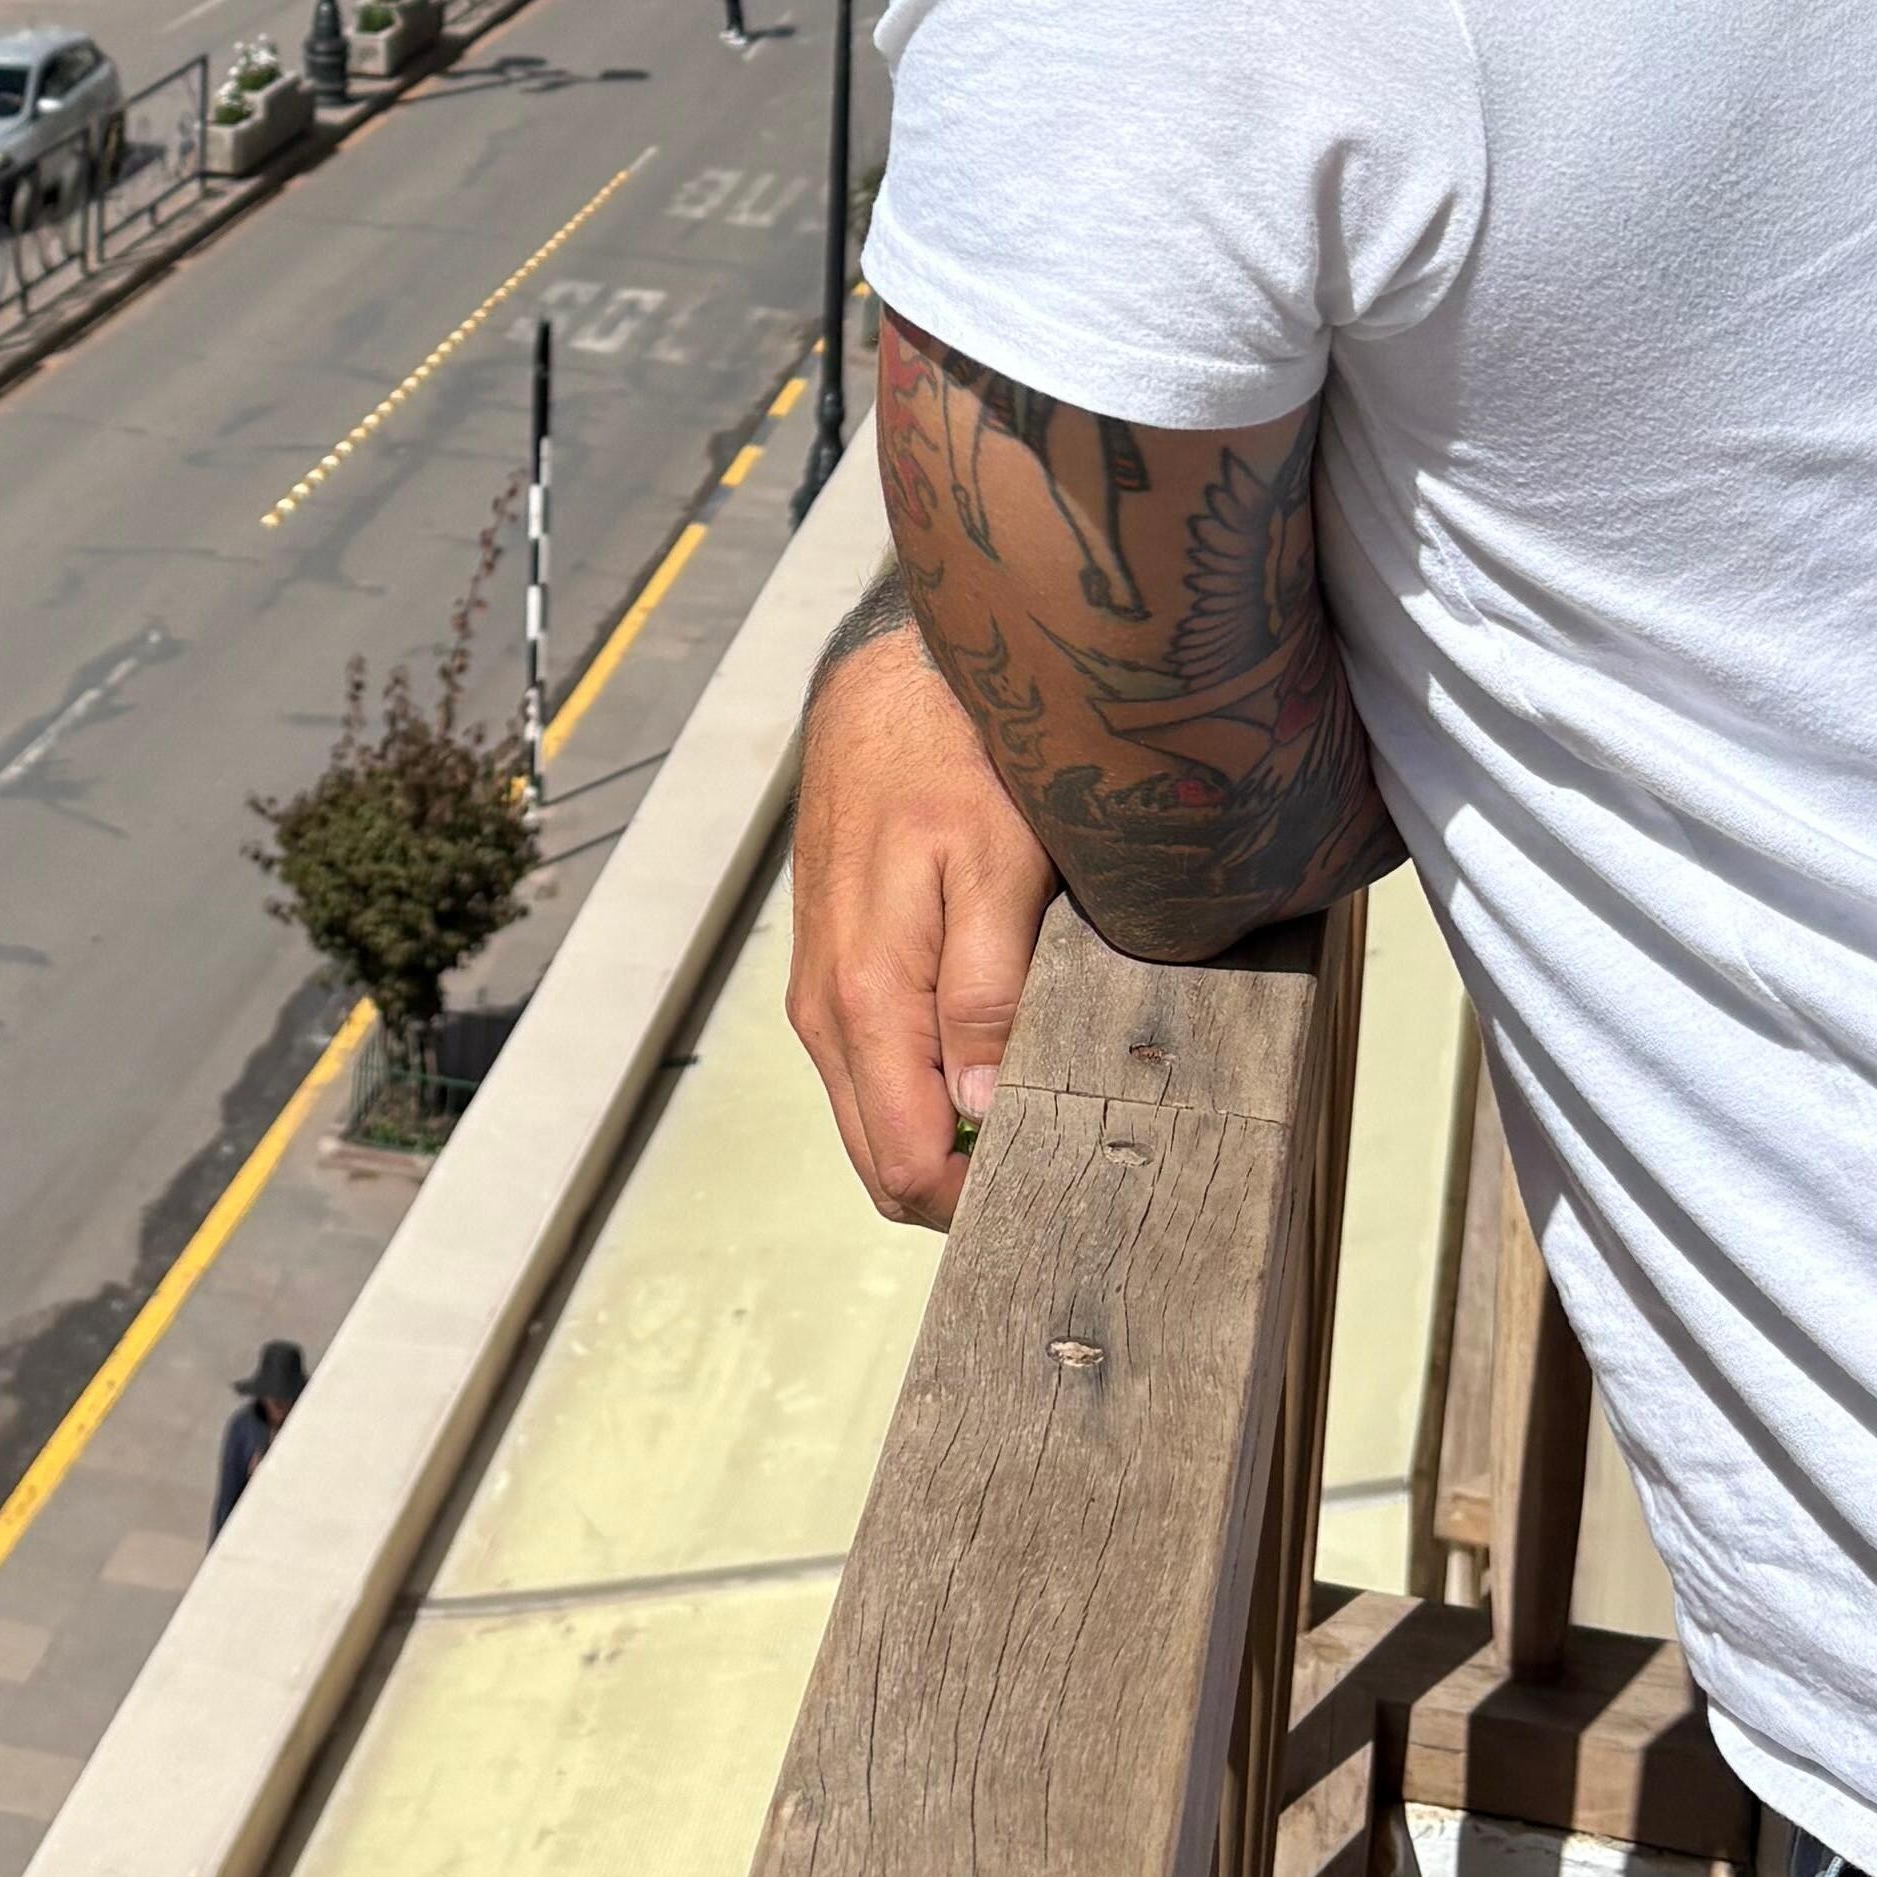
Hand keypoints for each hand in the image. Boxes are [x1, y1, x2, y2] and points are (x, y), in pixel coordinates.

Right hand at [787, 618, 1055, 1230]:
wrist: (889, 677)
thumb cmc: (956, 759)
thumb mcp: (996, 864)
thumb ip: (984, 987)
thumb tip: (979, 1099)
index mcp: (866, 1001)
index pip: (906, 1166)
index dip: (976, 1199)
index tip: (1051, 1181)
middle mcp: (827, 1012)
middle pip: (883, 1159)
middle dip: (960, 1181)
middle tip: (1054, 1158)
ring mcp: (823, 988)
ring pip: (875, 1114)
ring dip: (944, 1131)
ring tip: (1033, 1103)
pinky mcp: (834, 963)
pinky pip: (872, 1065)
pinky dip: (924, 1085)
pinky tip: (989, 1051)